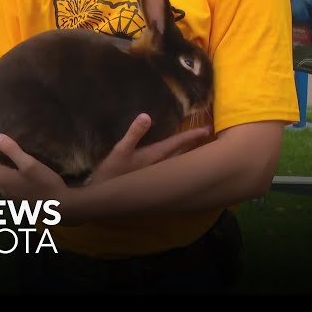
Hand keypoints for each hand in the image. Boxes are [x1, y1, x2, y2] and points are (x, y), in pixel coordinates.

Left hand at [0, 134, 66, 204]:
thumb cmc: (45, 183)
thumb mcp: (30, 163)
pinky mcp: (17, 200)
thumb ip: (12, 150)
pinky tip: (13, 170)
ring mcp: (9, 196)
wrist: (59, 207)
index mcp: (2, 178)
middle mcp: (2, 188)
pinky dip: (4, 174)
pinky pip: (5, 183)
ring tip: (3, 153)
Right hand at [91, 114, 211, 183]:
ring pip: (178, 161)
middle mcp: (160, 166)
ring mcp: (156, 174)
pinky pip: (170, 167)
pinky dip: (177, 160)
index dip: (192, 136)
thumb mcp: (120, 150)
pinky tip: (176, 160)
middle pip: (183, 153)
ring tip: (197, 146)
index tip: (207, 129)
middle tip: (207, 136)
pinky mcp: (151, 179)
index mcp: (155, 157)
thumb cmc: (112, 173)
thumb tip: (146, 116)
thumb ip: (134, 133)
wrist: (104, 196)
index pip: (178, 144)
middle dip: (194, 144)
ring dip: (187, 153)